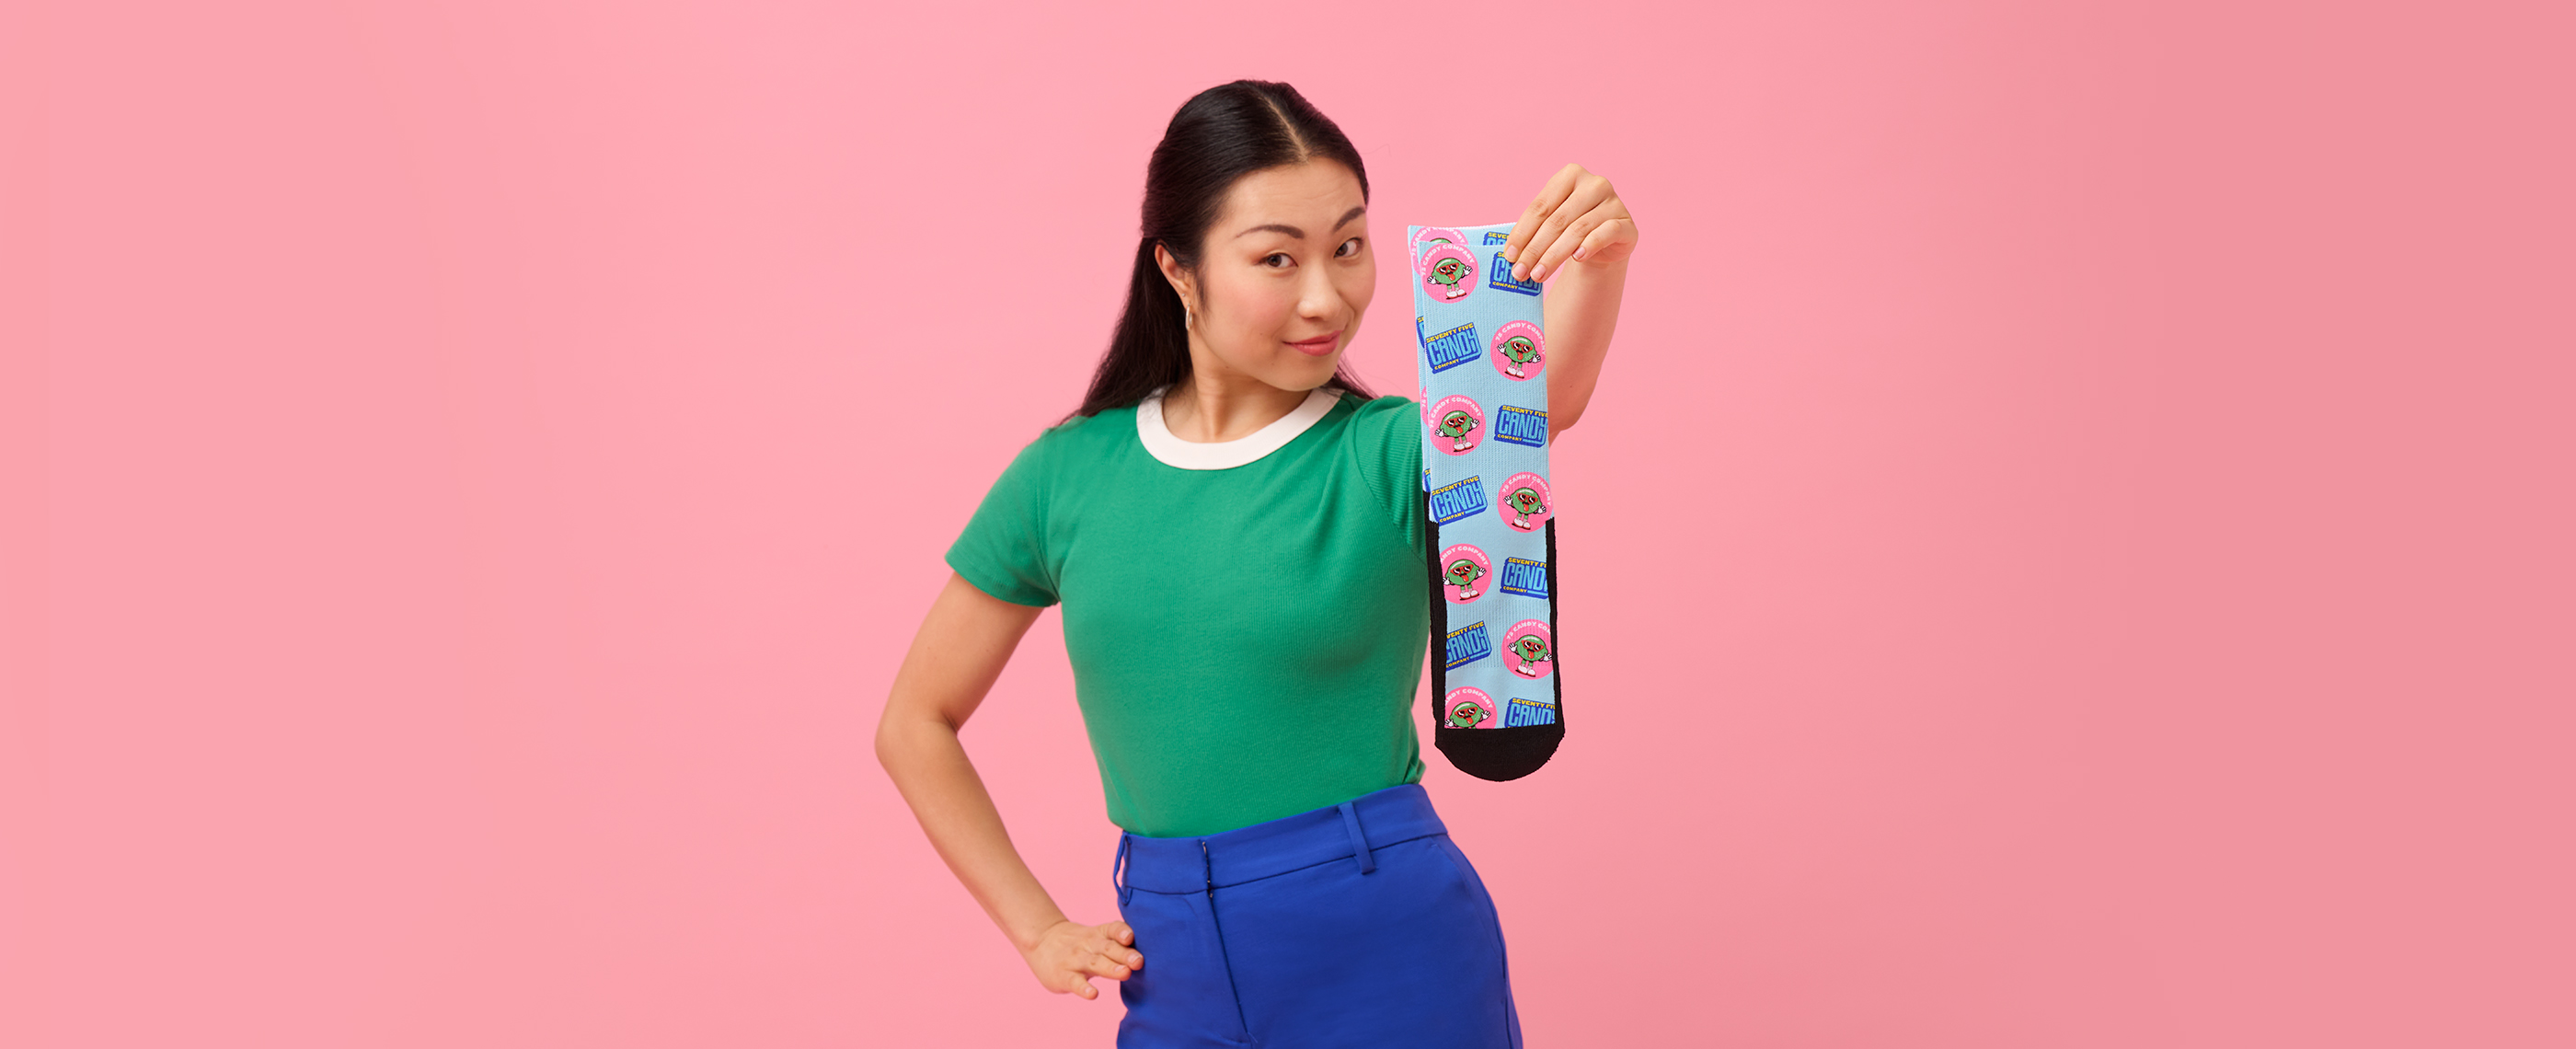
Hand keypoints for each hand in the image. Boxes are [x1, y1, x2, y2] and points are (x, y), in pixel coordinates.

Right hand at [1021, 917, 1142, 999]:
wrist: (1041, 940)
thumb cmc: (1081, 943)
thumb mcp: (1097, 938)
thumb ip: (1119, 946)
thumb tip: (1150, 955)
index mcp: (1099, 934)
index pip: (1112, 929)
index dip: (1121, 932)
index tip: (1130, 937)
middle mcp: (1088, 945)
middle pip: (1108, 948)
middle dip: (1124, 954)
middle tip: (1139, 961)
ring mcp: (1075, 960)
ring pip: (1094, 963)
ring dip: (1110, 968)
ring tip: (1125, 973)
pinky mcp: (1064, 976)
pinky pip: (1075, 982)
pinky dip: (1083, 988)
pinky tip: (1093, 994)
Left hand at [1502, 163, 1638, 282]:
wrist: (1606, 243)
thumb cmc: (1572, 229)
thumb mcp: (1552, 223)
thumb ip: (1534, 230)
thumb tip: (1510, 253)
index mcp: (1570, 176)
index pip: (1540, 207)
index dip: (1522, 233)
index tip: (1509, 256)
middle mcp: (1594, 184)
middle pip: (1557, 220)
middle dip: (1535, 249)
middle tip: (1520, 272)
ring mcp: (1613, 202)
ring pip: (1577, 230)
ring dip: (1554, 256)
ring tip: (1538, 275)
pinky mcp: (1626, 223)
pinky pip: (1605, 234)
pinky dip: (1589, 246)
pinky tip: (1577, 259)